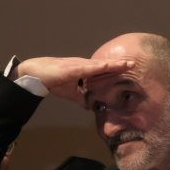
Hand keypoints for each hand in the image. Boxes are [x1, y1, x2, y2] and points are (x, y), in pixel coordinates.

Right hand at [16, 56, 133, 104]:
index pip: (104, 70)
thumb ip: (81, 98)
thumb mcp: (71, 93)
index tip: (129, 68)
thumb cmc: (52, 80)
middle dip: (119, 64)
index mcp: (84, 70)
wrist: (35, 75)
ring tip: (125, 64)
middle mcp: (83, 65)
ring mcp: (77, 66)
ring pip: (98, 64)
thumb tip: (91, 107)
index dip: (116, 69)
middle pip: (104, 65)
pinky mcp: (70, 68)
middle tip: (134, 63)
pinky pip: (86, 68)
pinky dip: (97, 67)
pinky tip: (107, 65)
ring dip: (112, 64)